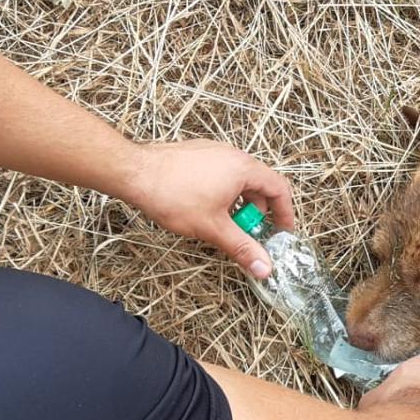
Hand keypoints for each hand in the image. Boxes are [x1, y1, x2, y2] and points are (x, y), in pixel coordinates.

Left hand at [117, 140, 296, 278]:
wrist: (134, 172)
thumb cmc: (173, 195)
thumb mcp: (213, 227)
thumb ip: (242, 247)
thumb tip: (264, 267)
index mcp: (244, 168)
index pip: (279, 188)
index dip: (285, 212)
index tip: (282, 232)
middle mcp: (232, 155)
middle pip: (259, 184)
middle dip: (257, 212)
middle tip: (246, 233)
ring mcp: (213, 152)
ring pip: (238, 180)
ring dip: (238, 204)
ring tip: (222, 224)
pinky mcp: (197, 154)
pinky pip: (221, 174)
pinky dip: (223, 193)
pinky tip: (204, 210)